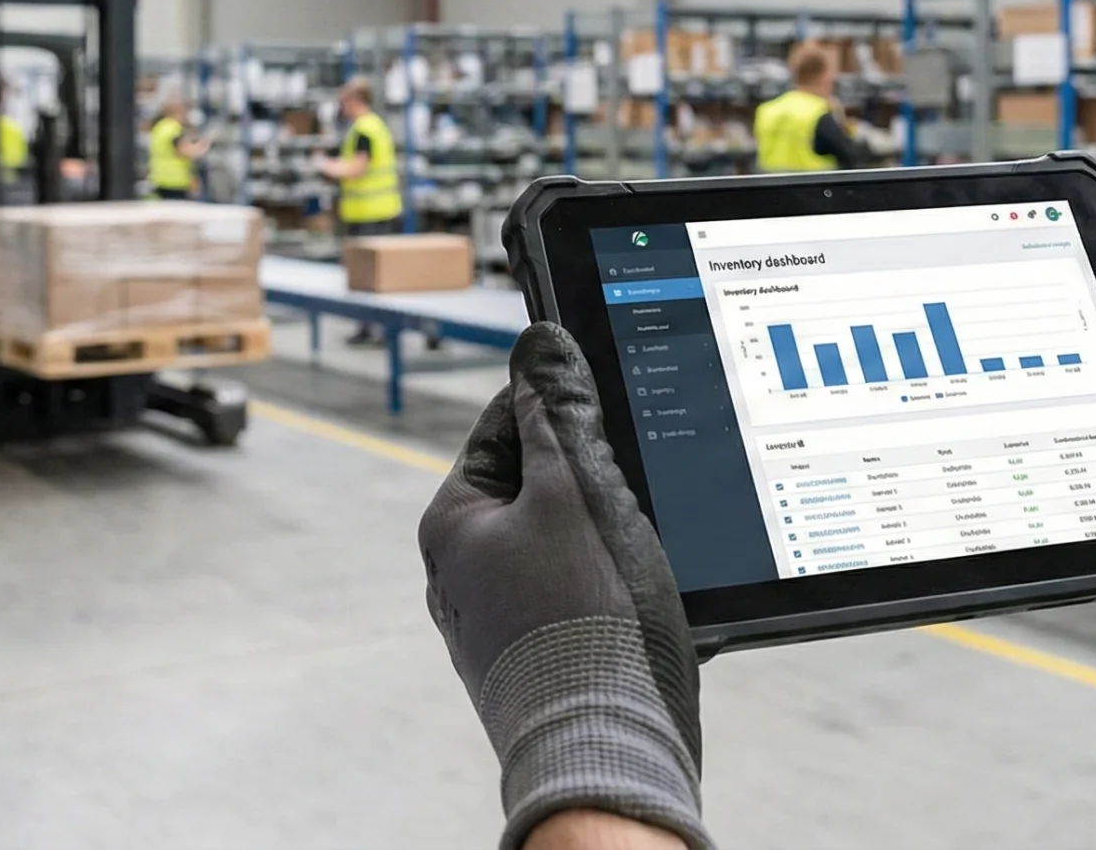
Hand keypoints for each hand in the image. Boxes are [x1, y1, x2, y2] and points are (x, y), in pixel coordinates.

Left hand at [419, 325, 709, 849]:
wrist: (604, 747)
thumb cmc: (584, 618)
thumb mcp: (575, 493)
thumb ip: (558, 417)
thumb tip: (540, 347)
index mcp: (452, 523)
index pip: (505, 425)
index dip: (562, 405)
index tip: (608, 397)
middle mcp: (459, 573)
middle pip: (537, 487)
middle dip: (594, 482)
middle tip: (639, 488)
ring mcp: (496, 621)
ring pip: (563, 545)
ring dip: (609, 538)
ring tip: (643, 556)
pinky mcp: (535, 659)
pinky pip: (577, 598)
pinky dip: (612, 590)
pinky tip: (643, 601)